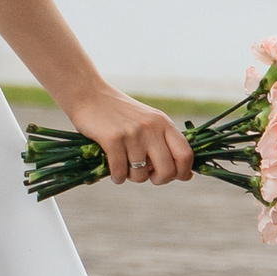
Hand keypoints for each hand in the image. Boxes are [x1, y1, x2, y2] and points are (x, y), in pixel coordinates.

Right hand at [63, 86, 195, 185]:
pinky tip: (114, 171)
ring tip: (126, 167)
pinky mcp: (113, 138)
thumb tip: (187, 175)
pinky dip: (117, 177)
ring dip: (132, 178)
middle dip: (158, 180)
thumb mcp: (149, 121)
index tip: (172, 176)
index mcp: (164, 123)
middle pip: (167, 170)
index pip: (186, 155)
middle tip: (147, 175)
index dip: (182, 172)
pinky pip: (120, 172)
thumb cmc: (120, 114)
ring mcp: (133, 133)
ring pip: (141, 175)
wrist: (90, 95)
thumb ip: (166, 144)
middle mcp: (152, 128)